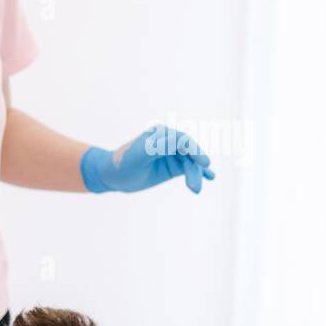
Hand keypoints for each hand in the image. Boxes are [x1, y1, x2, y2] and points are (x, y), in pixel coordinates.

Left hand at [80, 124, 215, 194]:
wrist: (114, 176)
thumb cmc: (123, 164)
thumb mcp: (137, 156)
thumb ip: (155, 147)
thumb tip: (177, 141)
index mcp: (160, 134)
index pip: (182, 140)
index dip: (194, 150)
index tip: (204, 163)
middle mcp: (169, 141)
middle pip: (189, 153)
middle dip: (194, 168)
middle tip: (195, 188)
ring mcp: (172, 154)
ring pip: (190, 163)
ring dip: (196, 175)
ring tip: (196, 190)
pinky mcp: (174, 166)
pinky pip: (189, 168)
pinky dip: (200, 173)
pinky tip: (211, 177)